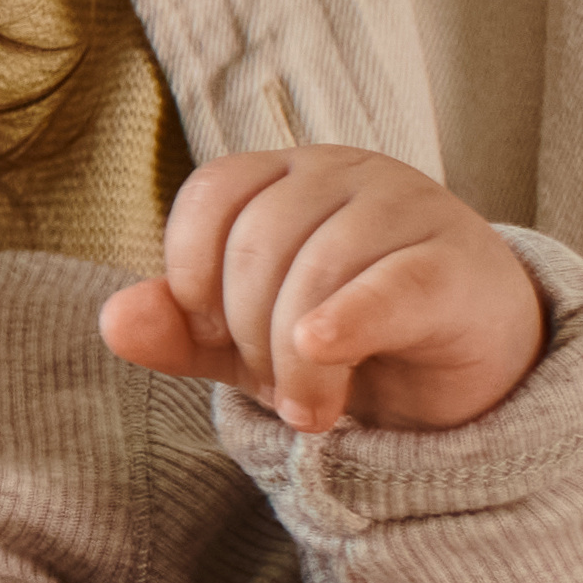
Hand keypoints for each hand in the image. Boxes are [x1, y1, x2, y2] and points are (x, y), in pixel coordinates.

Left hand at [106, 142, 544, 433]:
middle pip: (259, 239)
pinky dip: (345, 322)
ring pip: (317, 268)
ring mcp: (408, 208)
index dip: (192, 271)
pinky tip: (322, 354)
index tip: (212, 333)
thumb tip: (112, 319)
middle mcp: (346, 174)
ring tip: (312, 408)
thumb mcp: (250, 342)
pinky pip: (389, 284)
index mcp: (288, 177)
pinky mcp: (456, 263)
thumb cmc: (350, 339)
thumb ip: (180, 332)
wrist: (469, 368)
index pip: (212, 194)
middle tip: (276, 388)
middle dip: (248, 331)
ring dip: (295, 359)